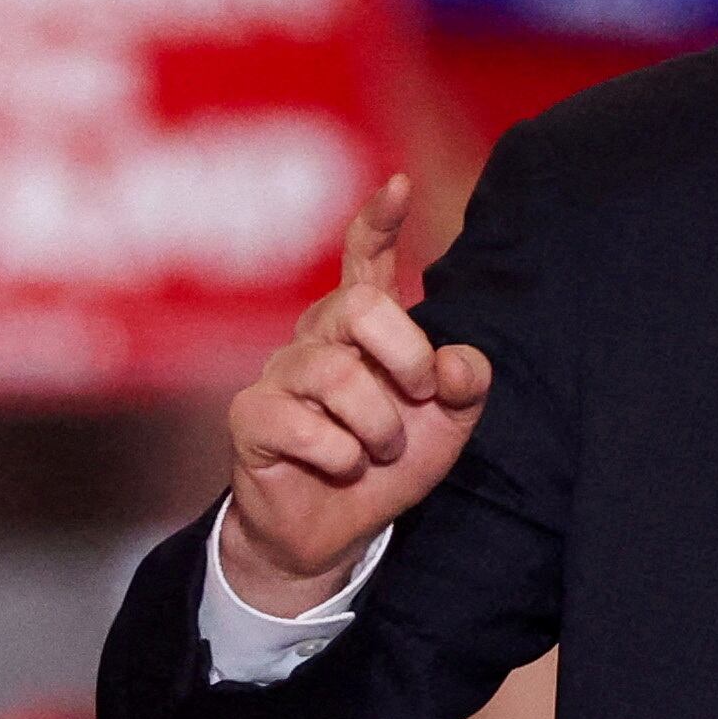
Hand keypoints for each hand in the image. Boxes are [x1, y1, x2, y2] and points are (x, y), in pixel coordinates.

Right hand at [220, 175, 492, 616]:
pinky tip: (344, 467)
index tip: (399, 185)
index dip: (379, 222)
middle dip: (406, 355)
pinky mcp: (250, 419)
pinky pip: (299, 423)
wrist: (337, 533)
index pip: (365, 261)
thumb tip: (458, 361)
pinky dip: (340, 454)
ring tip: (380, 451)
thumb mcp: (448, 426)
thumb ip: (467, 386)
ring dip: (378, 425)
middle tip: (421, 397)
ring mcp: (279, 375)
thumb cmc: (389, 463)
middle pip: (358, 306)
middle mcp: (317, 337)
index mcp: (364, 328)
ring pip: (334, 373)